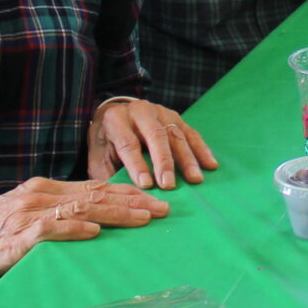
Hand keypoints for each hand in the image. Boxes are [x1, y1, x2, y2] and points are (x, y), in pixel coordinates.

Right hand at [0, 178, 168, 281]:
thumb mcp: (25, 218)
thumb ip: (55, 218)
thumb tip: (90, 225)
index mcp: (45, 190)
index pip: (94, 189)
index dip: (126, 193)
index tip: (153, 200)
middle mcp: (42, 196)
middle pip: (97, 195)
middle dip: (134, 202)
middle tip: (164, 208)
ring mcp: (31, 213)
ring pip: (83, 208)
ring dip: (116, 213)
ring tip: (144, 218)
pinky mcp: (20, 234)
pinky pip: (52, 229)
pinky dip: (75, 228)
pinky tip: (95, 231)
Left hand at [88, 97, 219, 189]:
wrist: (116, 113)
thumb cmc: (107, 141)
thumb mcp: (97, 155)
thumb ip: (106, 173)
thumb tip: (119, 197)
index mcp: (115, 120)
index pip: (128, 143)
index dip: (137, 164)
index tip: (146, 185)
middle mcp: (139, 111)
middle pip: (155, 135)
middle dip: (164, 162)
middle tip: (170, 185)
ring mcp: (160, 111)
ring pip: (176, 134)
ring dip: (187, 158)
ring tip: (195, 179)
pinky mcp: (175, 116)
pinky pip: (191, 132)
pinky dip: (201, 149)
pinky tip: (210, 165)